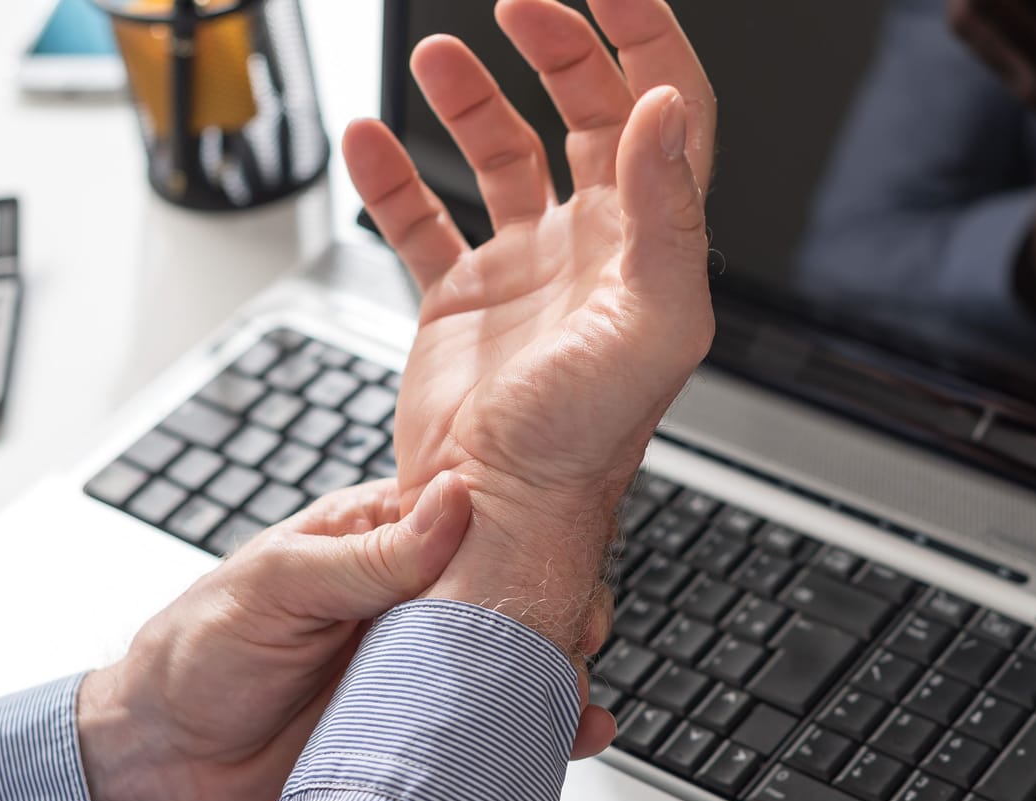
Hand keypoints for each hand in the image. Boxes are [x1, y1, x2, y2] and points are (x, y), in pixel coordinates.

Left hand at [76, 477, 616, 800]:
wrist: (161, 771)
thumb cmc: (195, 658)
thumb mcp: (273, 587)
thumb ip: (365, 555)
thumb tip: (451, 502)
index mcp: (376, 543)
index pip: (470, 523)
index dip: (517, 536)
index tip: (556, 553)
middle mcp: (412, 604)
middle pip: (507, 594)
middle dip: (550, 612)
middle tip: (576, 633)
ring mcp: (424, 670)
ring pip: (512, 661)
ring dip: (553, 674)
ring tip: (575, 691)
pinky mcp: (428, 734)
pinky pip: (496, 727)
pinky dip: (543, 734)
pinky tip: (573, 735)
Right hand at [343, 0, 715, 653]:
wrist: (495, 514)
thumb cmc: (584, 444)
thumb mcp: (649, 326)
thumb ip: (665, 212)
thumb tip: (665, 105)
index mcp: (648, 244)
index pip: (666, 111)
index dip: (645, 36)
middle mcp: (594, 247)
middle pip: (588, 114)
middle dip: (559, 48)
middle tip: (519, 7)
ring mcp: (527, 269)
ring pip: (504, 155)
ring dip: (473, 99)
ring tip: (439, 58)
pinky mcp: (463, 300)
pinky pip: (426, 219)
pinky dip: (395, 178)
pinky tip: (368, 141)